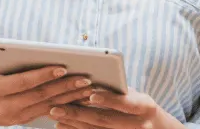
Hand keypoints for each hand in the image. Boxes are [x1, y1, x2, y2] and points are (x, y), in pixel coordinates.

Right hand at [0, 63, 94, 128]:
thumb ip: (11, 64)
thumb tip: (39, 53)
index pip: (23, 82)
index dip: (44, 75)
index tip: (63, 67)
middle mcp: (5, 106)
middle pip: (40, 96)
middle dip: (65, 87)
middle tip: (85, 78)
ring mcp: (14, 117)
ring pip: (47, 106)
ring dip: (69, 98)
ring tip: (88, 89)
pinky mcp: (21, 121)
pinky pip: (46, 112)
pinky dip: (63, 105)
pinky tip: (77, 99)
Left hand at [46, 88, 182, 128]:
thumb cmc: (141, 106)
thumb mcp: (136, 95)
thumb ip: (117, 88)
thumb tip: (90, 77)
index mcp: (144, 106)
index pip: (125, 103)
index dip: (108, 99)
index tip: (90, 95)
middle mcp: (138, 124)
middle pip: (104, 119)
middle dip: (78, 113)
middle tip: (57, 107)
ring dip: (73, 123)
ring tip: (55, 114)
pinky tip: (63, 125)